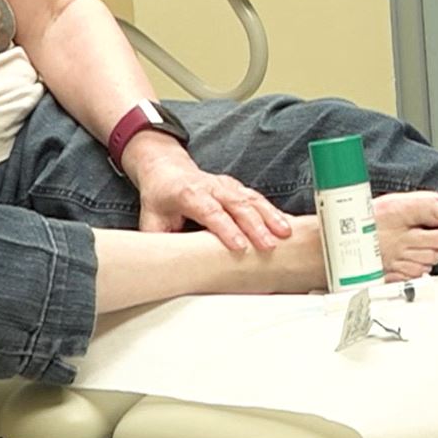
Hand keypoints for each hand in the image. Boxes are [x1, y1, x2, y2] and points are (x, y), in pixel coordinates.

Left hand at [131, 152, 292, 252]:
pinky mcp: (238, 188)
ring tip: (286, 233)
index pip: (210, 211)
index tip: (239, 247)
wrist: (167, 169)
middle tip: (269, 246)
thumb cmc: (160, 198)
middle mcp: (211, 186)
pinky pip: (258, 199)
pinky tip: (287, 224)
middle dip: (256, 226)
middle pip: (237, 205)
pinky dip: (273, 212)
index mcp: (188, 194)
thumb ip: (157, 243)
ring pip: (252, 199)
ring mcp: (227, 185)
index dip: (225, 229)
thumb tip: (162, 269)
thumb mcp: (151, 220)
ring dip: (270, 216)